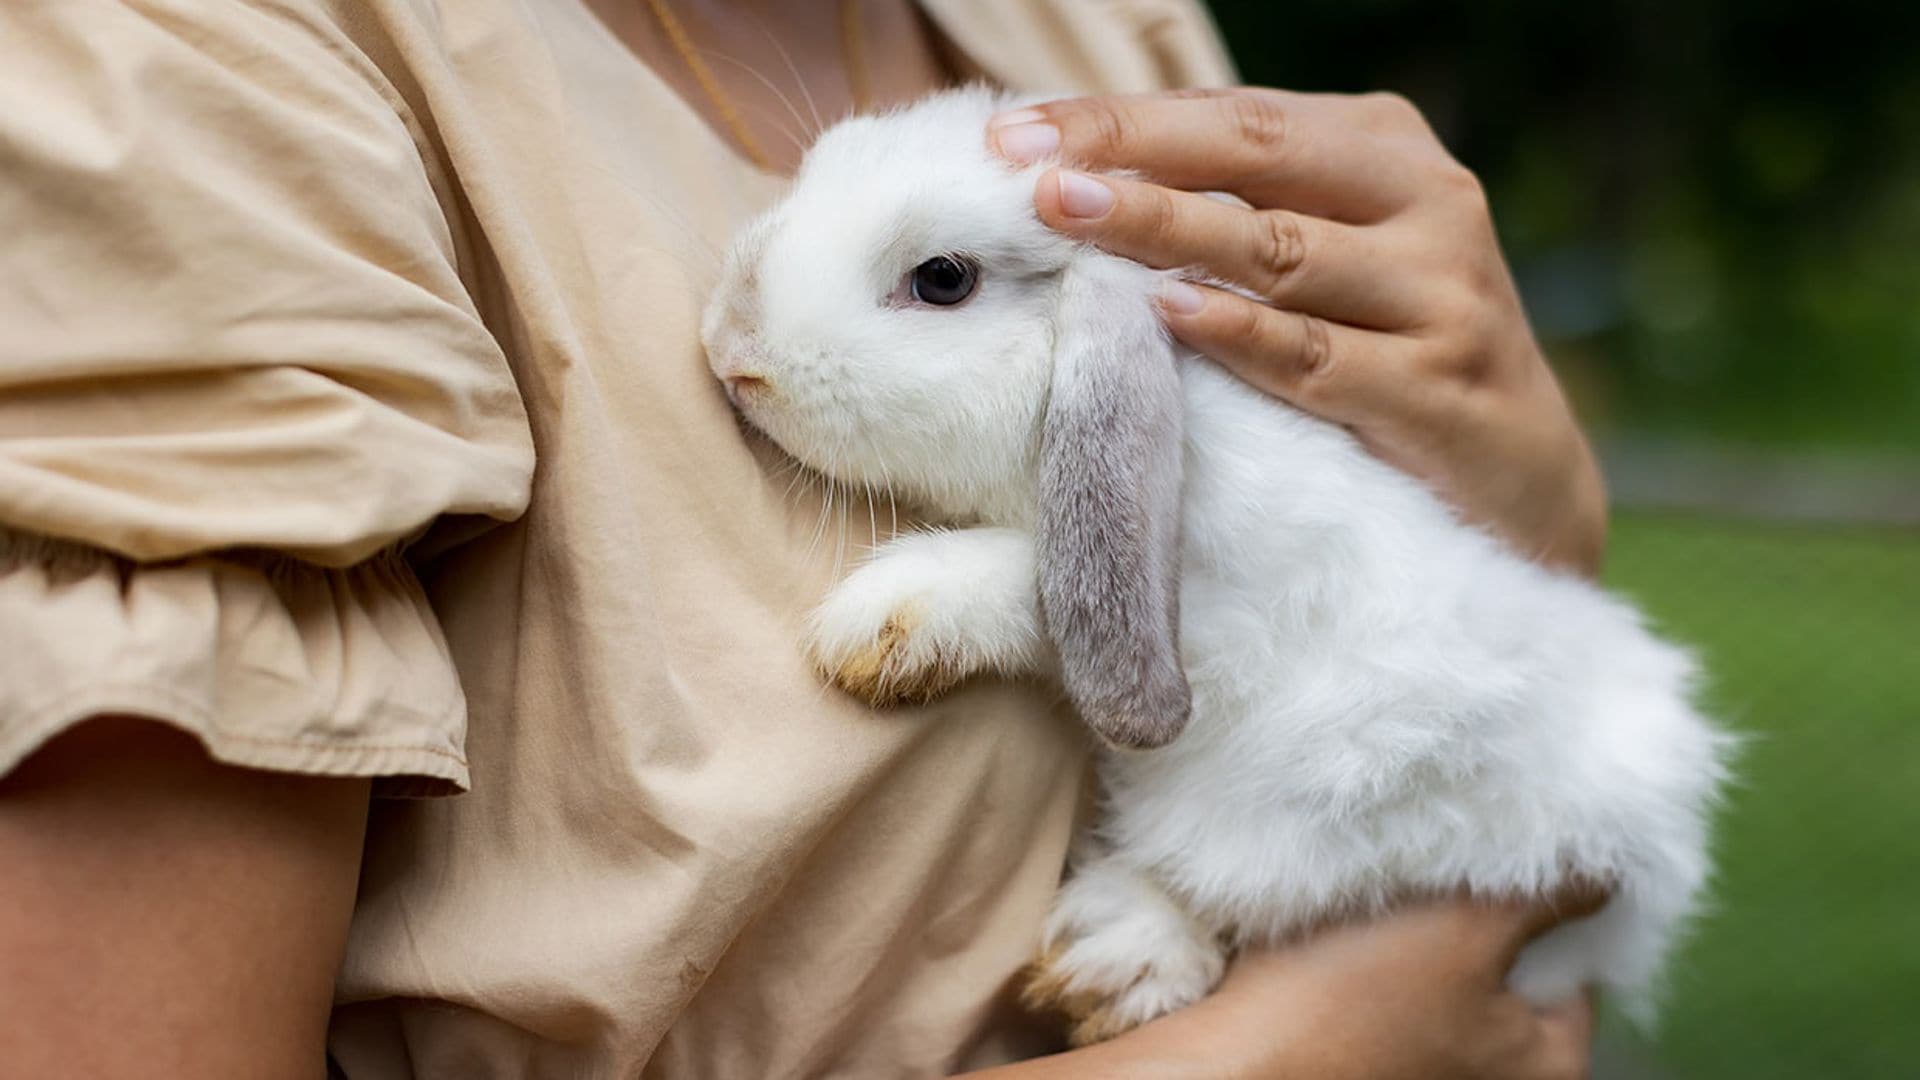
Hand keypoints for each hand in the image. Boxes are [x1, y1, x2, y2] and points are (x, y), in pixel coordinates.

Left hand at [989, 90, 1606, 573]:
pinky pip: (1316, 358)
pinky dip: (1239, 334)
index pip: (1235, 117)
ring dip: (1165, 230)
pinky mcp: (1441, 389)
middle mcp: (1428, 203)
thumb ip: (1240, 214)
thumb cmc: (1395, 351)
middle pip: (1257, 157)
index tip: (1014, 135)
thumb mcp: (1333, 260)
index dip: (1122, 120)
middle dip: (1131, 154)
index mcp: (1387, 151)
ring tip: (1069, 217)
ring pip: (1279, 251)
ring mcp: (1444, 295)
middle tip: (1028, 169)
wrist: (1522, 481)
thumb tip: (1080, 189)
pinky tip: (1166, 315)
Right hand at [1191, 894, 1602, 1079]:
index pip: (1576, 966)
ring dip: (1421, 936)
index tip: (1503, 858)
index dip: (1541, 903)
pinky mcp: (1369, 1062)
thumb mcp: (1466, 932)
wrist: (1231, 1063)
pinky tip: (1349, 932)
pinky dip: (1378, 963)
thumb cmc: (1351, 1007)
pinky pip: (1392, 999)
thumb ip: (1548, 897)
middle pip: (1508, 974)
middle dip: (1478, 917)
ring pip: (1444, 981)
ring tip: (1390, 892)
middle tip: (1441, 865)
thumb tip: (1614, 869)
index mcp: (1548, 1069)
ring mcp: (1428, 1074)